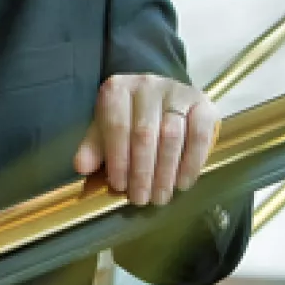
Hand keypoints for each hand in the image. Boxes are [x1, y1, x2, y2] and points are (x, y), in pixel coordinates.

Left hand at [73, 73, 218, 205]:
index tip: (119, 186)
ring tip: (160, 196)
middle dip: (142, 172)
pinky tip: (182, 183)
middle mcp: (147, 85)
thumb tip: (81, 167)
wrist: (162, 99)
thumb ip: (93, 147)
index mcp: (117, 89)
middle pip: (144, 133)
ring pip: (172, 136)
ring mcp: (178, 92)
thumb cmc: (129, 119)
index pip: (116, 127)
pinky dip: (192, 163)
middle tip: (141, 199)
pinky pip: (200, 135)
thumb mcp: (105, 129)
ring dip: (166, 172)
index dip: (118, 159)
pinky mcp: (203, 102)